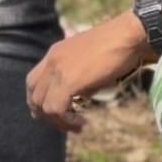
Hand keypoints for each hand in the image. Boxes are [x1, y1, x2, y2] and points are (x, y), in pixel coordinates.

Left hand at [26, 13, 147, 133]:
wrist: (128, 36)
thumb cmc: (116, 46)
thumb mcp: (90, 61)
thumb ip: (78, 78)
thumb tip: (79, 97)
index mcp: (55, 53)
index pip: (34, 81)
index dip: (40, 101)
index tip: (56, 113)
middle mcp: (51, 60)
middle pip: (33, 94)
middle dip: (45, 114)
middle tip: (65, 124)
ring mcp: (58, 69)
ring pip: (42, 105)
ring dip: (58, 121)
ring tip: (77, 125)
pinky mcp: (68, 80)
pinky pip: (55, 108)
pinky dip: (66, 121)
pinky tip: (82, 123)